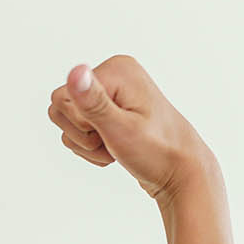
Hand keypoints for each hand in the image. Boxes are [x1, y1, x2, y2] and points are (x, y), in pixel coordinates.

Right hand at [47, 54, 213, 203]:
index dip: (81, 124)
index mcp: (116, 68)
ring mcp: (112, 92)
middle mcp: (114, 74)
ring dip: (88, 145)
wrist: (182, 174)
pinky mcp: (111, 110)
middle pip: (62, 108)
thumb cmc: (158, 153)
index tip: (111, 132)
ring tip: (117, 148)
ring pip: (69, 123)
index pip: (62, 98)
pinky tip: (116, 150)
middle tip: (115, 142)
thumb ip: (94, 102)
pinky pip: (80, 130)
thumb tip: (76, 71)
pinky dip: (93, 148)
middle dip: (84, 135)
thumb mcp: (121, 129)